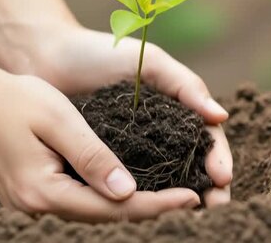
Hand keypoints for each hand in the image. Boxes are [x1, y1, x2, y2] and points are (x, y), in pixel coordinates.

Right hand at [0, 72, 200, 221]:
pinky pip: (78, 211)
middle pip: (105, 223)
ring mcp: (29, 211)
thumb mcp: (58, 119)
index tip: (192, 198)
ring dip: (132, 213)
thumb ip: (92, 156)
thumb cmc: (15, 102)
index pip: (113, 210)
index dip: (157, 206)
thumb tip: (127, 191)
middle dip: (151, 215)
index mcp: (43, 192)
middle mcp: (35, 211)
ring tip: (172, 203)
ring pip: (92, 220)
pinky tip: (131, 195)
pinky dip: (108, 206)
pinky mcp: (29, 202)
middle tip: (194, 205)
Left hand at [13, 25, 233, 206]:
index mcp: (177, 112)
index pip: (208, 141)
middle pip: (193, 169)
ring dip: (178, 202)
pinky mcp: (104, 164)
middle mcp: (159, 137)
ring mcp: (132, 153)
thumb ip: (184, 85)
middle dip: (209, 190)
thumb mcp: (149, 62)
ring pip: (163, 183)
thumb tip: (221, 117)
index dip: (218, 160)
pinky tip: (147, 215)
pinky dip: (140, 201)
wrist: (49, 57)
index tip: (221, 178)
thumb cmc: (102, 53)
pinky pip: (126, 186)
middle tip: (215, 209)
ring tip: (188, 218)